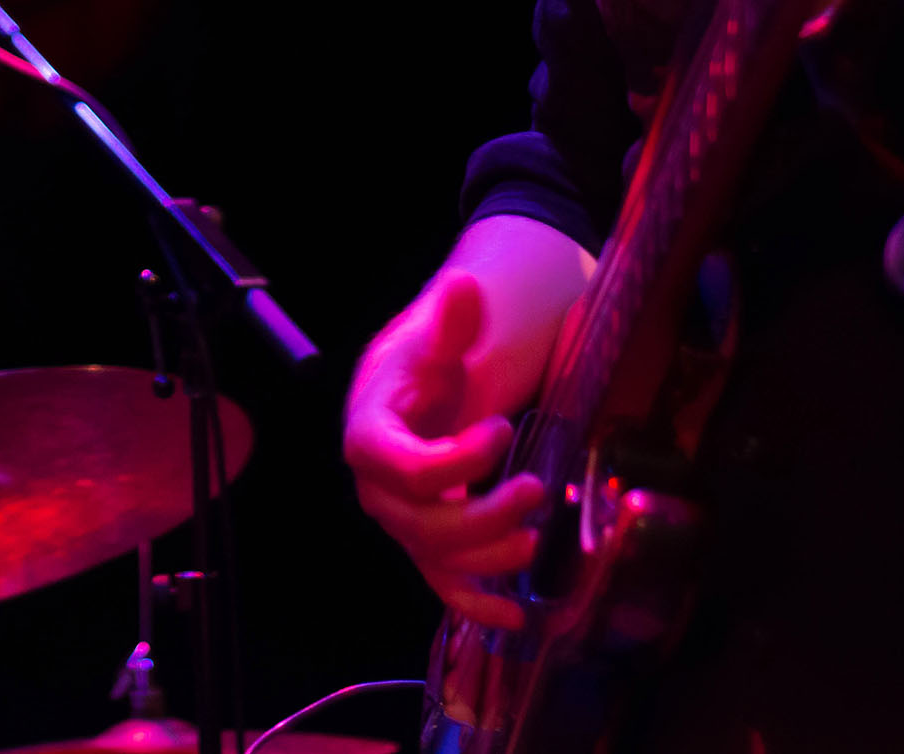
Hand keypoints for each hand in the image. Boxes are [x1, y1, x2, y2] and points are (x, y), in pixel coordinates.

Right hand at [341, 269, 548, 629]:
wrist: (420, 389)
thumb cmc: (424, 363)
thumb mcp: (437, 339)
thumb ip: (450, 322)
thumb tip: (462, 286)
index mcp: (369, 436)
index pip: (404, 468)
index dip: (454, 461)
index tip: (501, 430)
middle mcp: (379, 489)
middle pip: (421, 524)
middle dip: (480, 517)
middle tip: (535, 489)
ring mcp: (404, 521)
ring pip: (436, 558)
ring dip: (486, 561)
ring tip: (534, 541)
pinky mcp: (429, 543)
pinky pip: (444, 584)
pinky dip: (476, 606)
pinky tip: (514, 618)